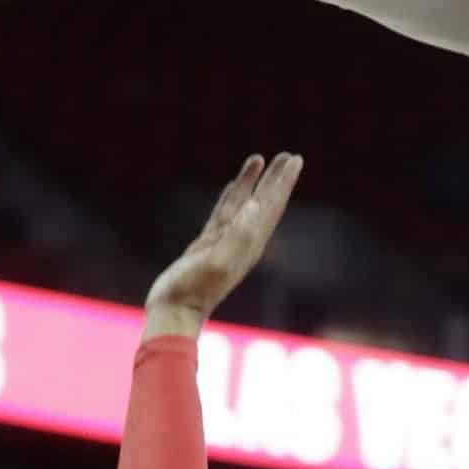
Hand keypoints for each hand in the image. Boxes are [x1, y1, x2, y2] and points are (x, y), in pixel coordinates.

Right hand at [144, 154, 304, 337]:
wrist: (175, 311)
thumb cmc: (194, 290)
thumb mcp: (217, 262)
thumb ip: (237, 235)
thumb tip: (255, 205)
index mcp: (250, 243)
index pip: (272, 205)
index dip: (283, 182)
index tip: (294, 159)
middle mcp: (243, 241)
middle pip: (264, 202)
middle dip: (276, 179)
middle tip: (288, 156)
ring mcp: (226, 242)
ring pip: (243, 203)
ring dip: (254, 183)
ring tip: (259, 160)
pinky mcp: (208, 244)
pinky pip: (224, 213)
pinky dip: (232, 197)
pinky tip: (235, 187)